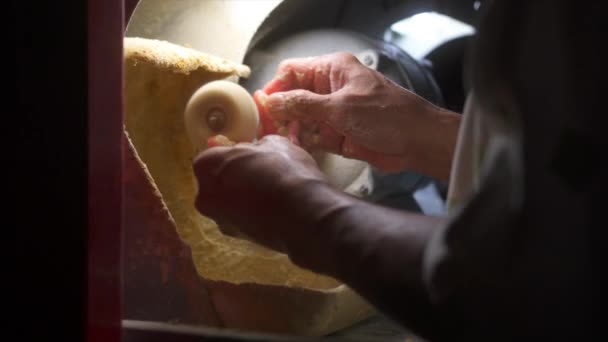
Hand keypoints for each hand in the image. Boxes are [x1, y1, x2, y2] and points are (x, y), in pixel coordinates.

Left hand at [193, 135, 350, 252]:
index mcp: (206, 166)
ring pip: (229, 203)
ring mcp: (219, 220)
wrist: (304, 216)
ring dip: (244, 198)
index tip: (254, 156)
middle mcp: (204, 196)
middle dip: (236, 178)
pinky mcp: (237, 239)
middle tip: (262, 173)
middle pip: (218, 182)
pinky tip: (275, 210)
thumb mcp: (275, 144)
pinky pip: (242, 219)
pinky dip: (253, 214)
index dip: (236, 155)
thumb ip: (258, 147)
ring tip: (272, 194)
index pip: (214, 155)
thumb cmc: (285, 171)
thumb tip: (257, 152)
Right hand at [256, 52, 459, 179]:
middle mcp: (331, 88)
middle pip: (293, 97)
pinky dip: (309, 142)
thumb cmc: (388, 115)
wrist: (418, 142)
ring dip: (295, 130)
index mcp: (332, 69)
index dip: (275, 88)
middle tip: (272, 130)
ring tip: (293, 140)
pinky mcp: (339, 133)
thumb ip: (301, 105)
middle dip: (283, 113)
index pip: (292, 72)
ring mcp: (335, 111)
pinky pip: (314, 136)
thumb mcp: (339, 107)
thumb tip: (270, 100)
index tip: (262, 108)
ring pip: (301, 119)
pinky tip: (308, 148)